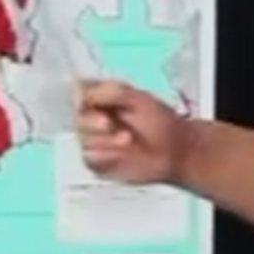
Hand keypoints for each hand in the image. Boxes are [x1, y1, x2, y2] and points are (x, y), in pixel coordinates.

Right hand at [75, 79, 193, 184]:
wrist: (176, 151)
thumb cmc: (160, 122)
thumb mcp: (138, 98)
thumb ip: (110, 92)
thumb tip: (83, 92)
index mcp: (101, 98)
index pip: (78, 93)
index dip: (79, 97)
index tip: (87, 100)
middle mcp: (94, 118)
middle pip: (77, 118)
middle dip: (91, 121)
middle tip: (108, 123)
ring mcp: (95, 141)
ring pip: (83, 140)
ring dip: (104, 140)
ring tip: (127, 140)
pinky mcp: (99, 162)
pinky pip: (89, 158)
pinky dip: (104, 156)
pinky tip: (120, 154)